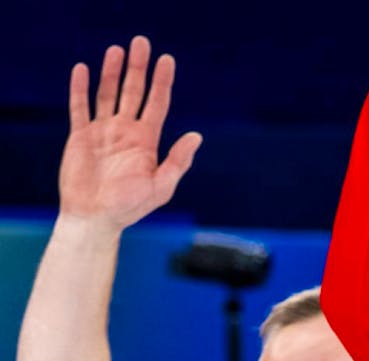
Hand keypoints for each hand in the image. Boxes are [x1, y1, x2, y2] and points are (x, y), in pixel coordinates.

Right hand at [58, 36, 201, 232]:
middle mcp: (126, 131)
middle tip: (141, 42)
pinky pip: (79, 107)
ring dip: (111, 72)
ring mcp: (103, 132)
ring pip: (108, 94)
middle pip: (134, 91)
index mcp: (147, 140)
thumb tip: (197, 135)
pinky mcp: (80, 137)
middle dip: (138, 68)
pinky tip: (82, 69)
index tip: (167, 60)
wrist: (96, 219)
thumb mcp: (161, 186)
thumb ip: (178, 161)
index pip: (158, 103)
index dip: (162, 81)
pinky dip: (80, 89)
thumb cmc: (130, 208)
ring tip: (116, 50)